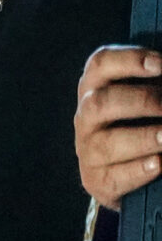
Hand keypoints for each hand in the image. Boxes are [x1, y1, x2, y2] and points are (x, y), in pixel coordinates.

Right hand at [76, 45, 161, 209]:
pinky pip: (115, 176)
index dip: (129, 60)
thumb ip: (156, 85)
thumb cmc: (143, 122)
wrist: (129, 170)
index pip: (100, 64)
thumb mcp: (147, 98)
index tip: (160, 64)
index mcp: (96, 88)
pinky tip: (159, 163)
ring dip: (144, 138)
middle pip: (100, 102)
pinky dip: (140, 170)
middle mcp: (86, 118)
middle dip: (142, 101)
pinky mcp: (97, 180)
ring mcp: (88, 150)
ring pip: (106, 143)